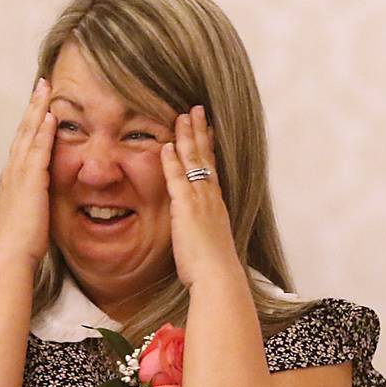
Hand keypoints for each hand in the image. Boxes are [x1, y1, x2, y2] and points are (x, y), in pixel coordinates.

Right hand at [0, 77, 56, 261]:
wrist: (10, 255)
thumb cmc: (21, 245)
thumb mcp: (30, 218)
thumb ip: (36, 204)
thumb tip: (42, 203)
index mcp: (13, 180)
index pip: (23, 144)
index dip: (31, 123)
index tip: (39, 105)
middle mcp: (12, 171)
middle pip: (23, 131)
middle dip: (32, 107)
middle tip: (42, 84)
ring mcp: (18, 174)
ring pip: (28, 134)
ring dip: (37, 109)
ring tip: (46, 88)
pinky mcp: (30, 181)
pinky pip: (38, 149)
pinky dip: (43, 130)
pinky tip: (51, 115)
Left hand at [160, 106, 243, 289]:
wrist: (218, 277)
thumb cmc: (214, 269)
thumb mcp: (209, 244)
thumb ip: (202, 231)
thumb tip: (198, 232)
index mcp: (217, 205)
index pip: (212, 169)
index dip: (209, 147)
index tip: (208, 129)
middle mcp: (211, 198)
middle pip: (206, 157)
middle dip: (200, 131)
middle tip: (196, 109)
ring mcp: (200, 200)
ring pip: (194, 161)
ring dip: (187, 136)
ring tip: (182, 114)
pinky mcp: (186, 208)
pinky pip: (177, 178)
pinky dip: (172, 160)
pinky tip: (167, 144)